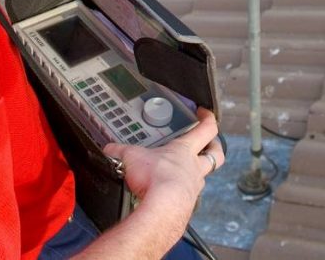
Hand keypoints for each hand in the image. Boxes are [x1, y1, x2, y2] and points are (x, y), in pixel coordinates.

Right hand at [102, 108, 223, 217]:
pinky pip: (189, 195)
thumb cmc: (155, 180)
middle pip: (216, 154)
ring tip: (184, 172)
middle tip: (210, 143)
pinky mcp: (187, 205)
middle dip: (215, 147)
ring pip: (204, 176)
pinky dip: (183, 192)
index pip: (206, 129)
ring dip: (198, 172)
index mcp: (184, 150)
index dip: (207, 118)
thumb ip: (119, 151)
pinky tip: (171, 194)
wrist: (162, 210)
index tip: (204, 113)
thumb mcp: (131, 157)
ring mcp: (193, 187)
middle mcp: (194, 168)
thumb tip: (108, 149)